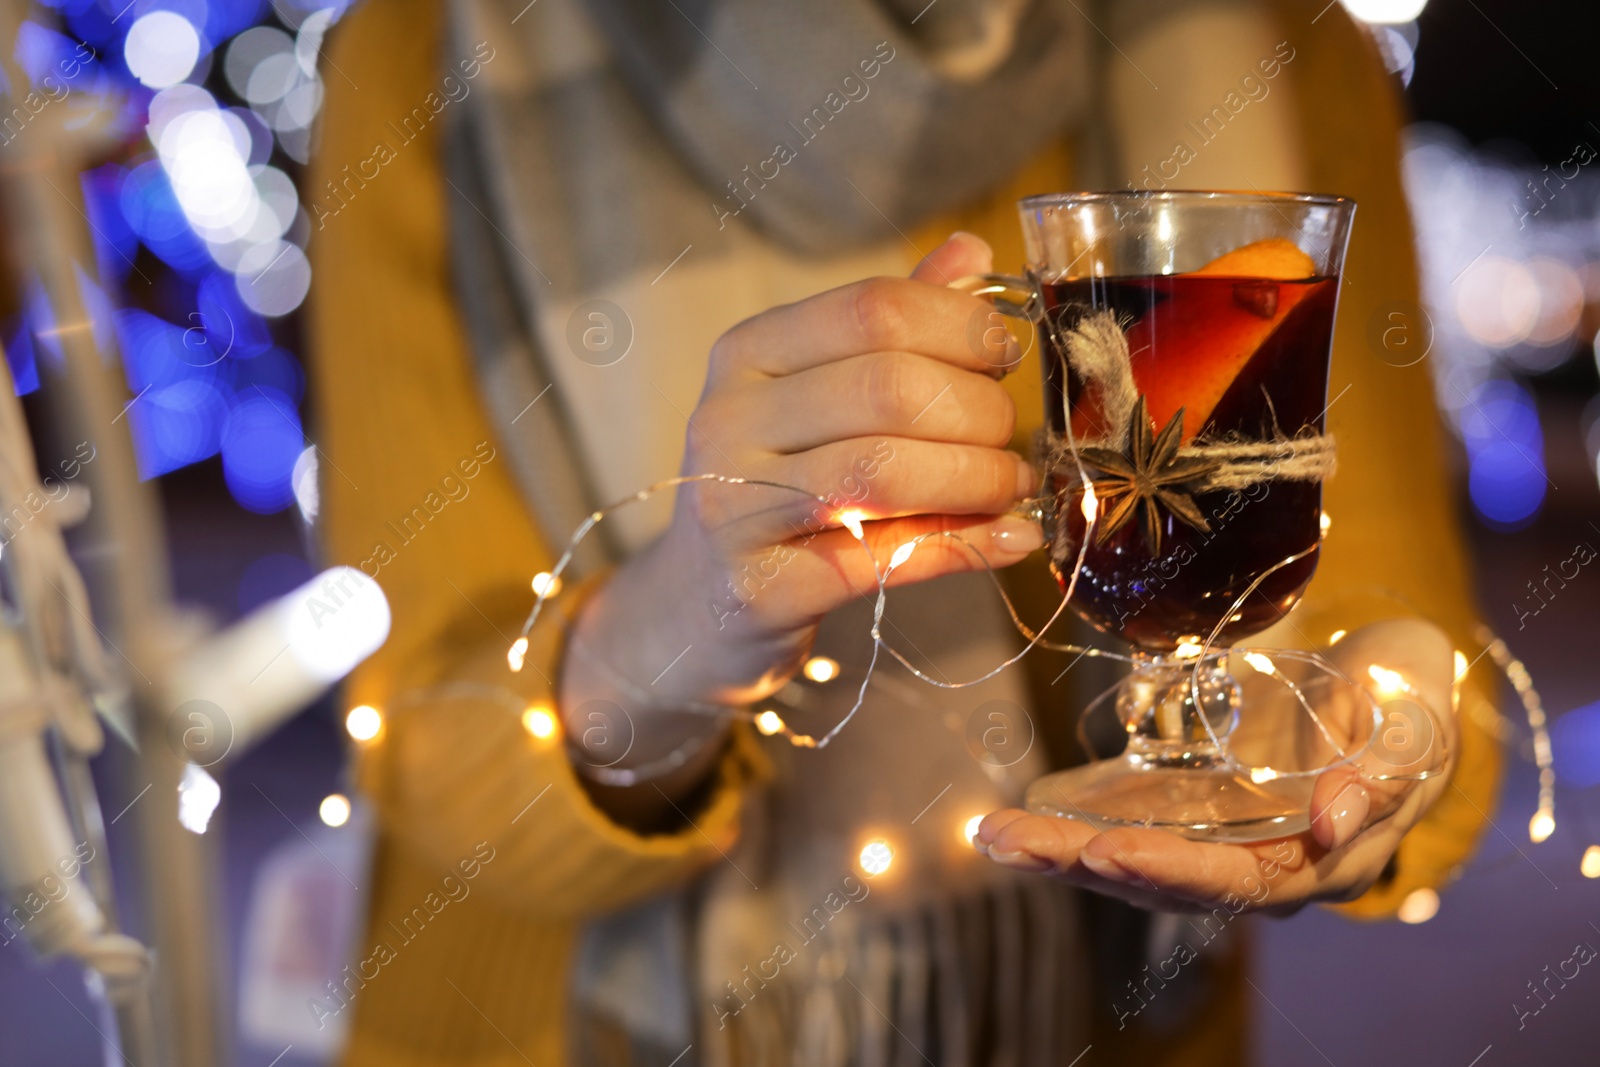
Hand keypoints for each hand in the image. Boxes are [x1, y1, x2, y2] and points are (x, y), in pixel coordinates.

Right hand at [560, 234, 1041, 796]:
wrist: (694, 606)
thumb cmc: (773, 487)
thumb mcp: (815, 396)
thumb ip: (890, 330)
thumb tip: (974, 255)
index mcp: (748, 352)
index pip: (874, 308)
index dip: (962, 326)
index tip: (1004, 357)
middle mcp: (728, 419)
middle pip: (889, 388)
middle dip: (979, 413)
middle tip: (1011, 441)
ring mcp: (734, 506)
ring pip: (886, 471)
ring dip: (978, 480)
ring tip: (1012, 488)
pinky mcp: (761, 587)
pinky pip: (885, 558)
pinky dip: (965, 546)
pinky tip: (1011, 540)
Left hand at [974, 620, 1458, 914]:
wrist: (1388, 680)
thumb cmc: (1409, 694)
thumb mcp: (1416, 715)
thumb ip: (1388, 769)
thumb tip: (1335, 820)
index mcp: (1327, 857)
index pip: (1244, 883)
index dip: (1176, 872)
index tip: (1109, 851)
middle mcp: (1267, 864)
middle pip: (1168, 882)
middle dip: (1085, 865)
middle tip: (1010, 844)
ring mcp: (1223, 838)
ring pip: (1135, 859)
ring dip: (1060, 851)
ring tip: (991, 835)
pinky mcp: (1192, 809)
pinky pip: (1124, 826)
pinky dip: (1071, 822)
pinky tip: (1013, 815)